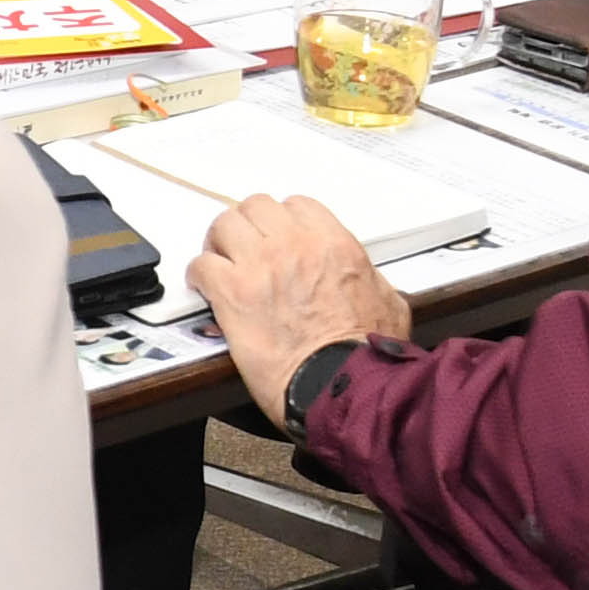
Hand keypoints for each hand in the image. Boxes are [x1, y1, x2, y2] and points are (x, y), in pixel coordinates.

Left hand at [190, 193, 408, 421]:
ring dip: (220, 242)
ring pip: (225, 225)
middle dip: (248, 225)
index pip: (297, 206)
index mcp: (334, 245)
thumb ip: (371, 280)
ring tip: (221, 261)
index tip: (277, 236)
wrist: (340, 384)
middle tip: (244, 246)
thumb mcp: (388, 303)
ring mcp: (260, 266)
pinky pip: (202, 264)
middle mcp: (295, 246)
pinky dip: (199, 274)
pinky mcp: (233, 293)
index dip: (283, 221)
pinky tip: (205, 287)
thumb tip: (365, 282)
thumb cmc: (364, 353)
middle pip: (256, 208)